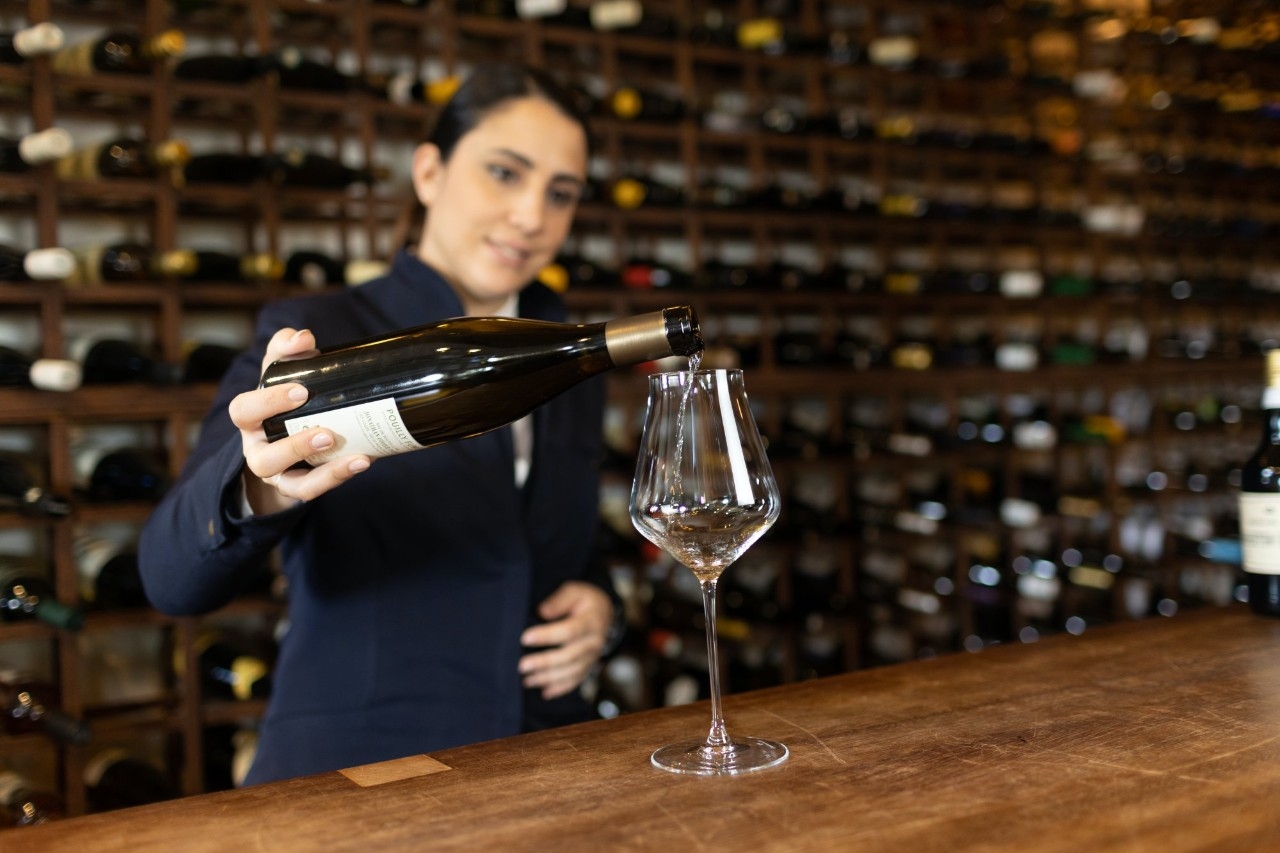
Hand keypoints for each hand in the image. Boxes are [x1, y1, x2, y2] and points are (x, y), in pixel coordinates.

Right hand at [233, 327, 370, 512]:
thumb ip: (287, 349)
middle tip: (327, 431)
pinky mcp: (297, 488)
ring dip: (320, 468)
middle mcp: (258, 449)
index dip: (269, 401)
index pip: (244, 410)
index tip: (302, 388)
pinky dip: (336, 477)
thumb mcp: (280, 372)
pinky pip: (312, 489)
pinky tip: (363, 461)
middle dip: (295, 444)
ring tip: (346, 449)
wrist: (287, 443)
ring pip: (289, 480)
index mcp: (251, 419)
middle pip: (263, 457)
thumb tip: (303, 337)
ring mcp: (278, 474)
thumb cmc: (284, 401)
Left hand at [518, 581, 612, 699]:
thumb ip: (559, 600)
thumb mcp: (574, 591)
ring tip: (526, 680)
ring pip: (572, 672)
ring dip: (548, 678)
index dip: (547, 636)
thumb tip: (542, 612)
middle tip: (522, 665)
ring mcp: (593, 657)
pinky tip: (544, 693)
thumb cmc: (584, 600)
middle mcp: (594, 642)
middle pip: (569, 656)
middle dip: (544, 662)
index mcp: (591, 622)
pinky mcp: (589, 666)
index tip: (525, 638)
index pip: (569, 631)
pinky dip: (560, 688)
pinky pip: (576, 681)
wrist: (604, 612)